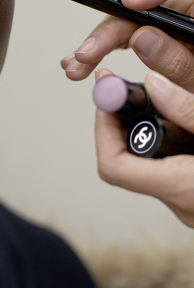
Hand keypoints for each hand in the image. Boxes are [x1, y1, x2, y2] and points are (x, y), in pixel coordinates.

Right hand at [60, 0, 193, 91]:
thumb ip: (180, 61)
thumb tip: (141, 38)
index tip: (132, 4)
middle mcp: (190, 10)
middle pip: (145, 7)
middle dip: (110, 30)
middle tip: (88, 53)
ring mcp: (174, 25)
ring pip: (132, 23)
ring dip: (100, 44)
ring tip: (76, 65)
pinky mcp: (161, 38)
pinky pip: (132, 37)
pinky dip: (109, 50)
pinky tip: (87, 63)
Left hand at [95, 68, 193, 227]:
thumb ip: (187, 109)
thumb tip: (152, 84)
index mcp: (182, 189)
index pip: (113, 166)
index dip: (103, 129)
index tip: (109, 98)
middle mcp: (180, 202)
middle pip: (126, 161)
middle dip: (125, 122)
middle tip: (130, 92)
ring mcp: (187, 203)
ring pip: (147, 163)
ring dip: (147, 131)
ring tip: (160, 100)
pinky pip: (166, 167)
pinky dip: (166, 142)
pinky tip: (180, 122)